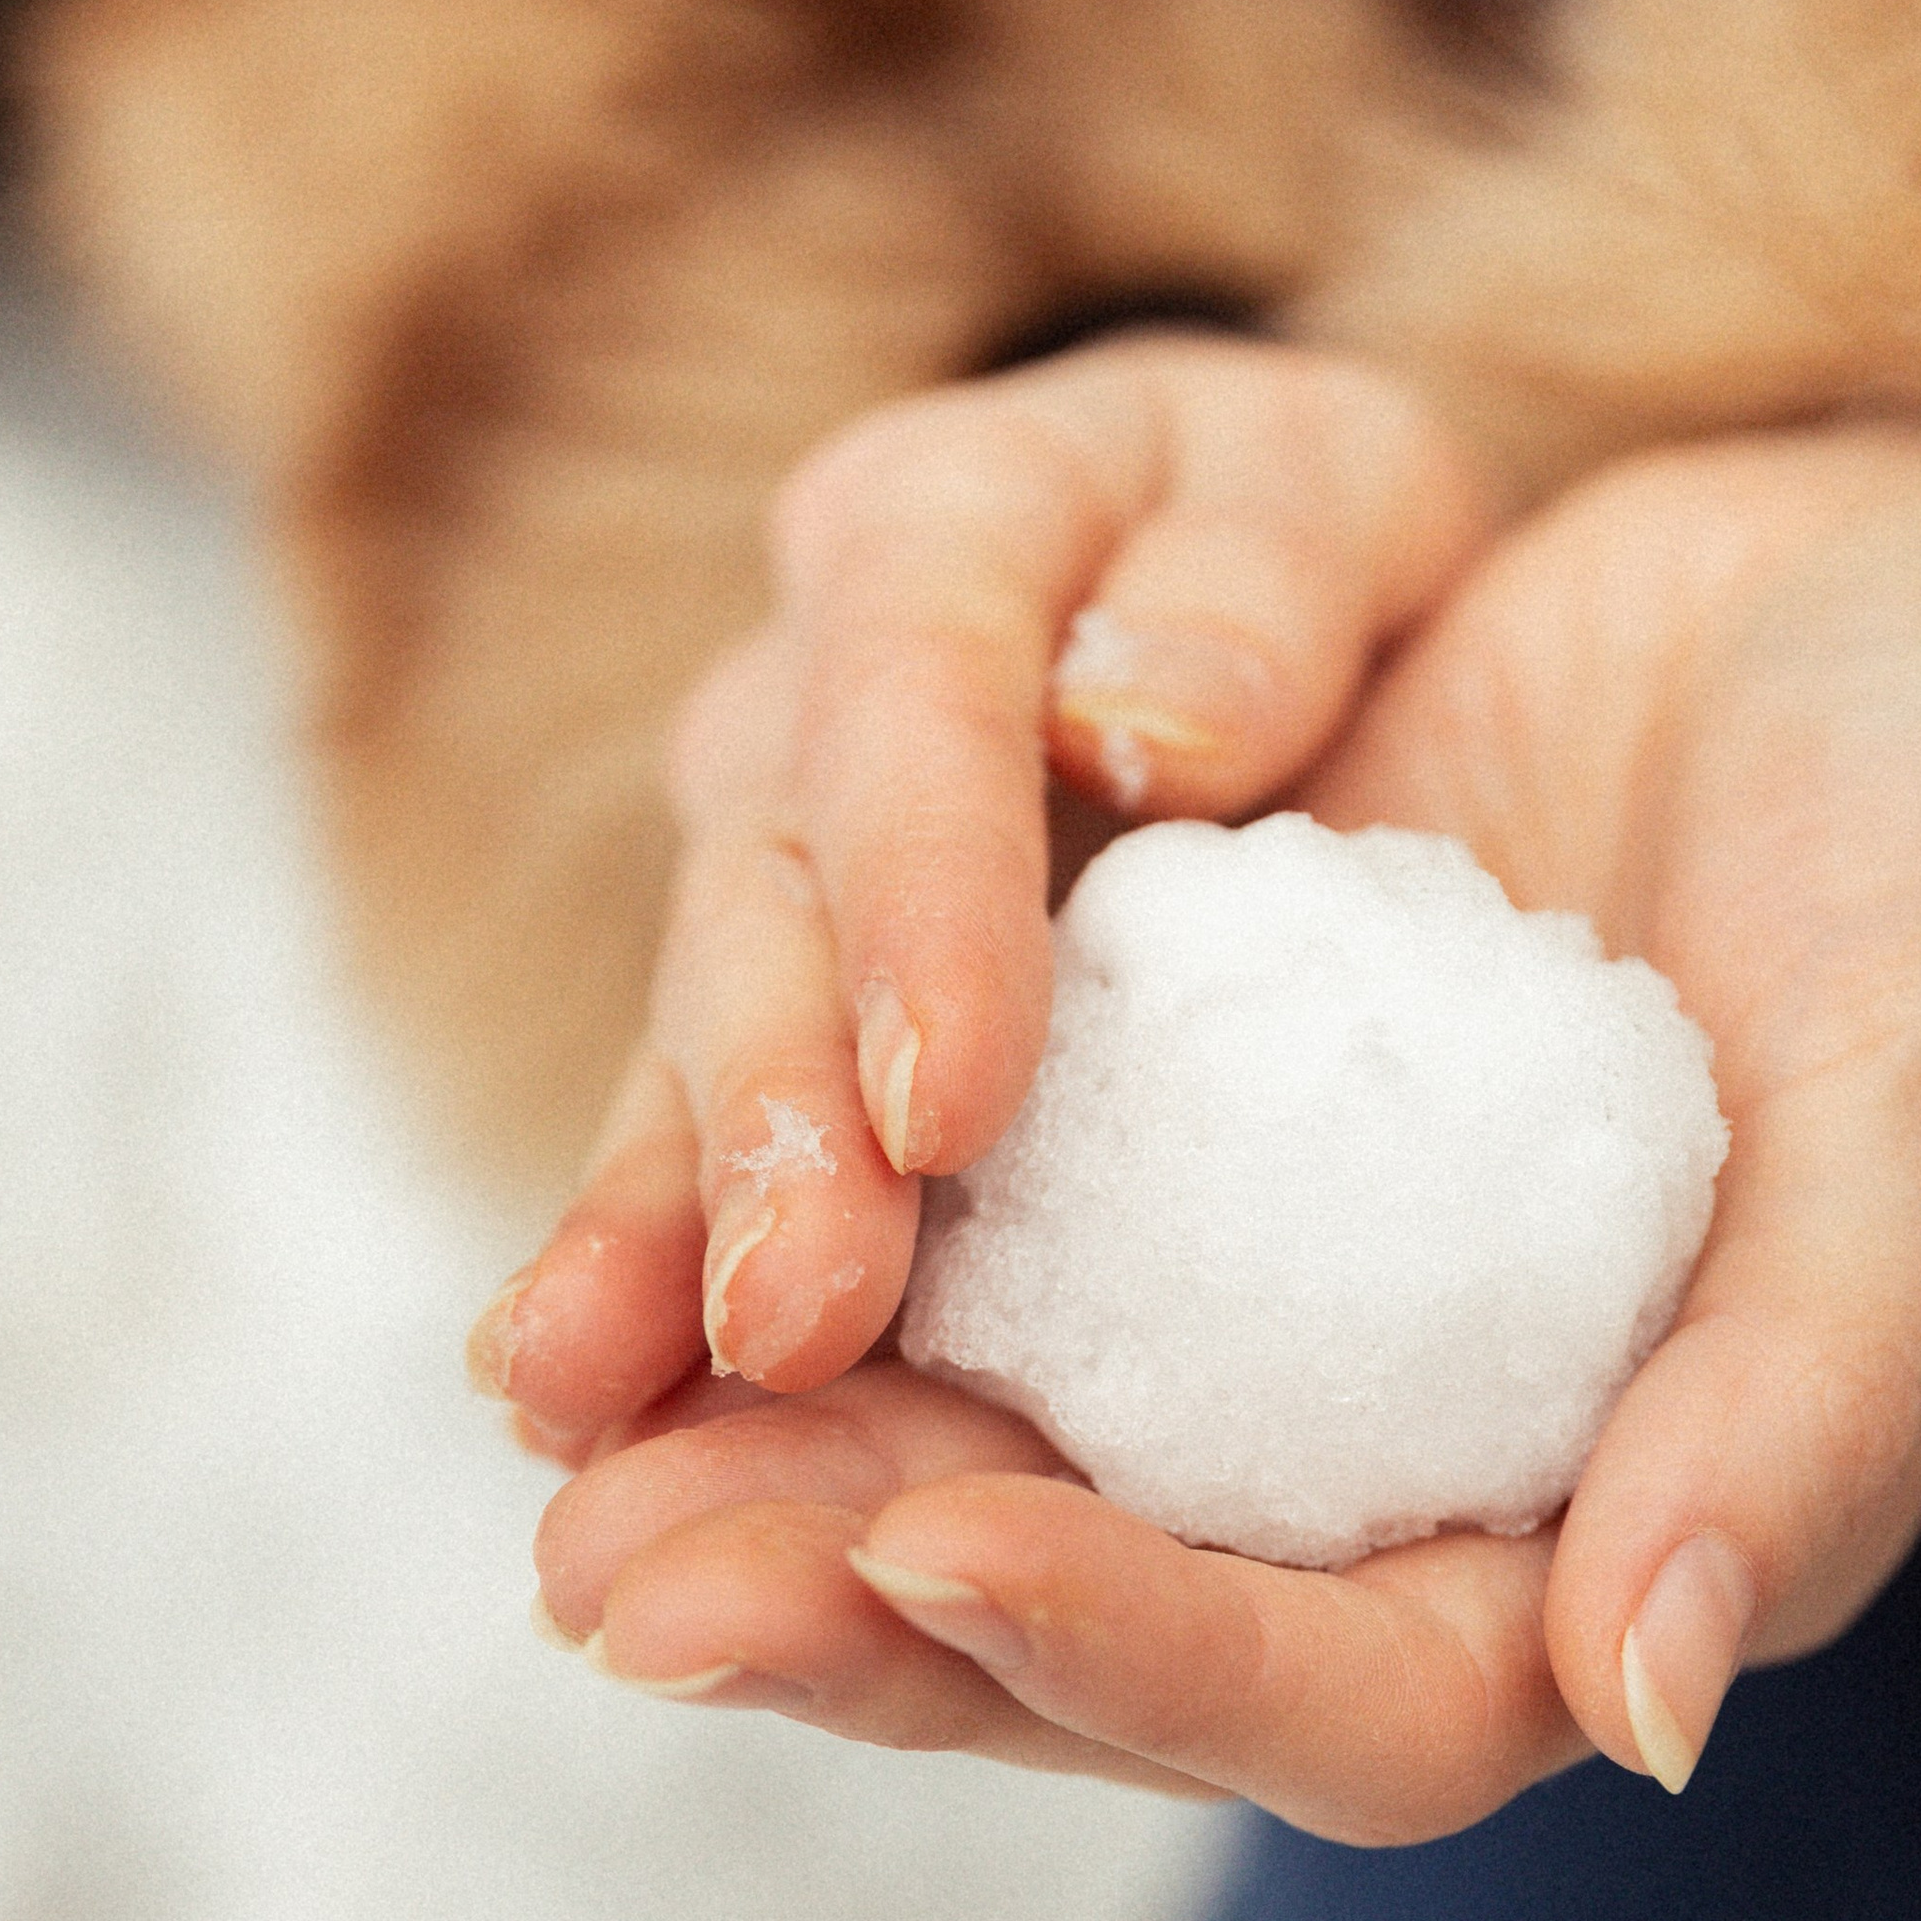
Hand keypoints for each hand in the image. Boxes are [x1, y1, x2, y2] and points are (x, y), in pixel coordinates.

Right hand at [467, 335, 1492, 1439]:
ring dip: (656, 1237)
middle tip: (792, 1312)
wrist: (1280, 627)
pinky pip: (679, 1169)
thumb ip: (1263, 577)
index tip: (954, 1101)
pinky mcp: (760, 1044)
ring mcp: (758, 880)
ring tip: (594, 1401)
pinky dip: (633, 1294)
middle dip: (770, 1115)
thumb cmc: (1327, 565)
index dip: (920, 887)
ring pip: (685, 1054)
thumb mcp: (1343, 499)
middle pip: (766, 897)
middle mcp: (804, 704)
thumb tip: (1152, 728)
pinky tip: (577, 1421)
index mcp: (951, 524)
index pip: (915, 674)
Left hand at [505, 392, 1920, 1839]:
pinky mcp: (1153, 1125)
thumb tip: (1651, 1708)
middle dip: (852, 1609)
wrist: (1893, 606)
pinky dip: (781, 1255)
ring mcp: (1261, 1302)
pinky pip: (943, 1249)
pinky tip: (611, 1275)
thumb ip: (1802, 1394)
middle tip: (618, 1586)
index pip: (1367, 1699)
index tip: (928, 1549)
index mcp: (1612, 1519)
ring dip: (759, 1454)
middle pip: (1101, 1616)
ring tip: (560, 1453)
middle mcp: (1405, 1455)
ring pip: (975, 1446)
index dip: (1144, 1647)